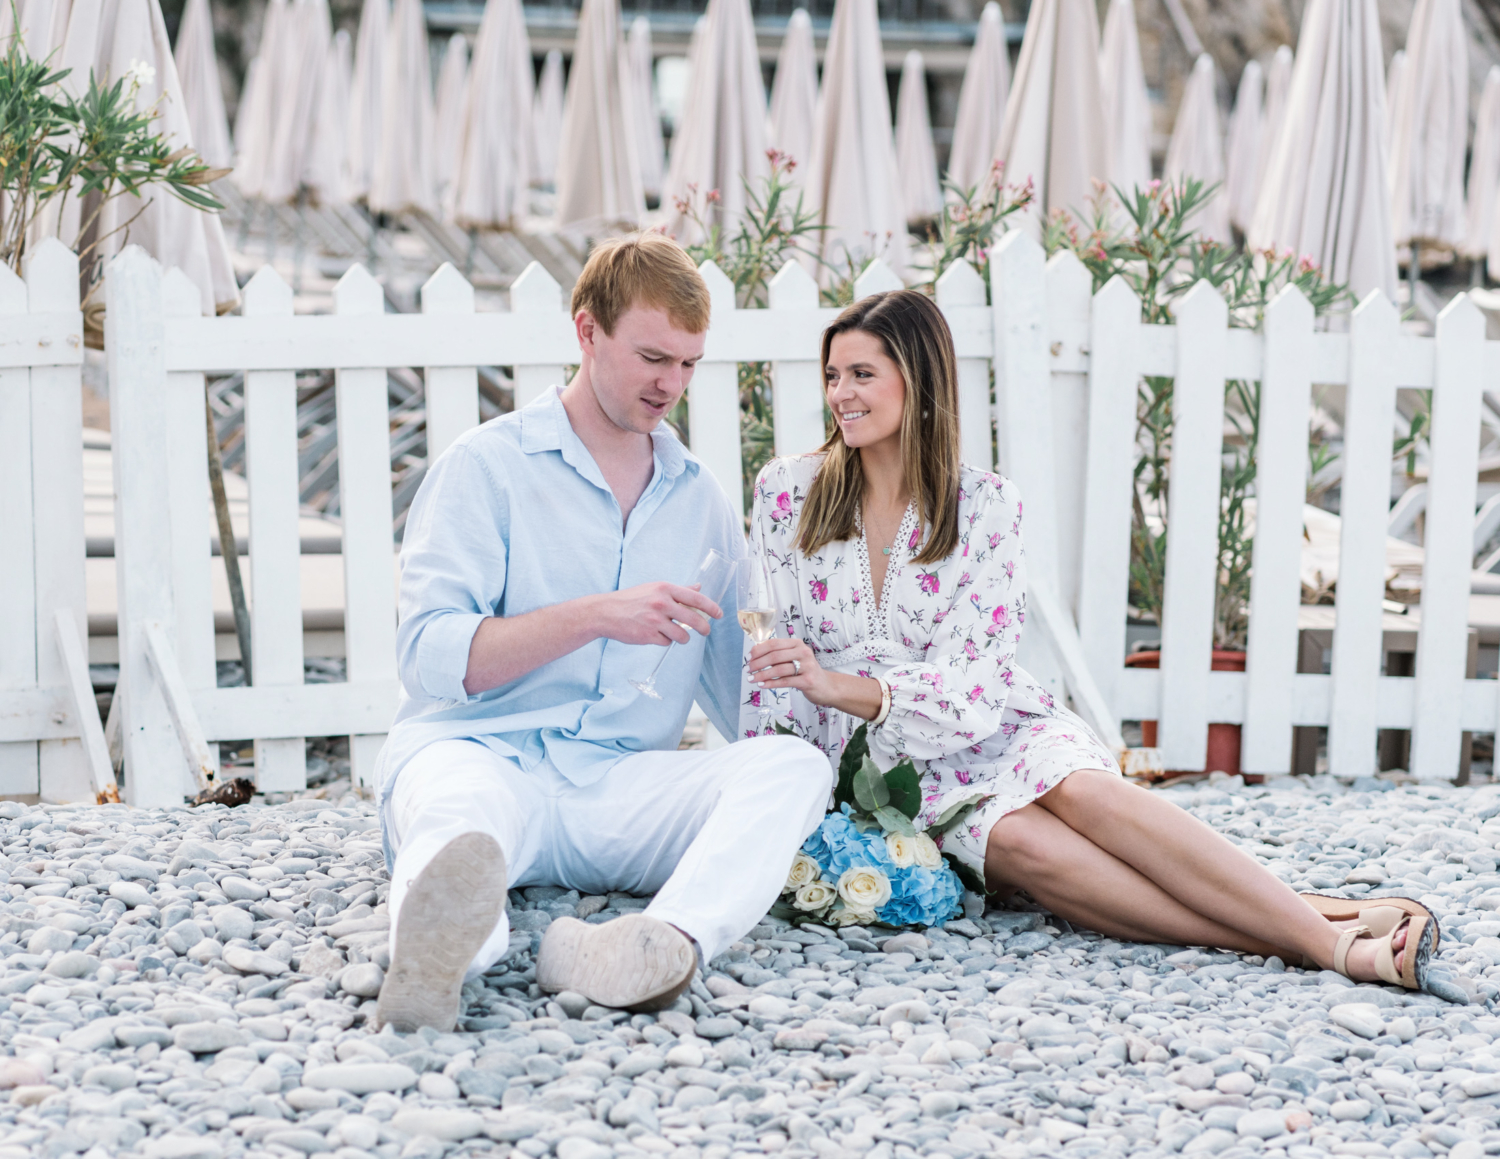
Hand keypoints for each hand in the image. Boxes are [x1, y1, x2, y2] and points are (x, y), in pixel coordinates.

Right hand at [595, 582, 720, 646]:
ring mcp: (655, 620)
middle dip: (703, 628)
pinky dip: (665, 640)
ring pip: (682, 635)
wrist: (605, 612)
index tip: (719, 614)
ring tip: (675, 633)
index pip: (695, 598)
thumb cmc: (631, 599)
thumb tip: (698, 588)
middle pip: (693, 619)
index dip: (711, 607)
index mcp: (664, 589)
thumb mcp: (654, 589)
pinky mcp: (648, 635)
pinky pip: (667, 642)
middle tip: (706, 631)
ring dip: (682, 637)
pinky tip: (655, 634)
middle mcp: (661, 603)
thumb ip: (678, 590)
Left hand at [747, 637, 830, 703]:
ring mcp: (807, 666)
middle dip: (758, 663)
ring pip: (779, 669)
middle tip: (747, 669)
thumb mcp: (794, 658)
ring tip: (752, 679)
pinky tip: (762, 685)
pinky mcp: (807, 681)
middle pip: (775, 655)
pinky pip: (784, 681)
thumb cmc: (805, 671)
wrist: (826, 686)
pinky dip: (771, 683)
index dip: (759, 650)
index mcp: (797, 644)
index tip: (748, 657)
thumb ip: (779, 656)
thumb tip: (755, 656)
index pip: (774, 643)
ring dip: (762, 674)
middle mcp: (803, 652)